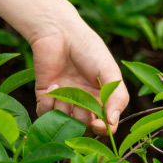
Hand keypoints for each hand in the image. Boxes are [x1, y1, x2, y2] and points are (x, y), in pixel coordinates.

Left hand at [32, 17, 128, 135]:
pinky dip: (49, 103)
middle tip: (79, 102)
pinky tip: (53, 84)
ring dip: (65, 109)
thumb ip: (117, 97)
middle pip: (84, 127)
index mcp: (102, 98)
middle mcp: (83, 103)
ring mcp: (64, 101)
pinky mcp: (46, 96)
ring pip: (64, 122)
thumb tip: (113, 122)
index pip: (105, 125)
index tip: (98, 124)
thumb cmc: (89, 49)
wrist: (60, 33)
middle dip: (82, 119)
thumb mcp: (109, 71)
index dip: (103, 129)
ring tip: (64, 88)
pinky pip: (45, 114)